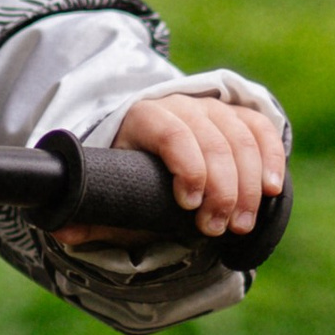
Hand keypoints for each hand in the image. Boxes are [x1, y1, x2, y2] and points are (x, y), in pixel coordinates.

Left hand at [56, 95, 285, 244]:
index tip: (189, 204)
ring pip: (240, 137)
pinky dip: (271, 158)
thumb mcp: (109, 195)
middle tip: (218, 228)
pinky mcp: (238, 116)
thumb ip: (90, 214)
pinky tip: (272, 190)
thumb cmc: (128, 178)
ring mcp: (212, 108)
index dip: (187, 166)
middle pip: (212, 138)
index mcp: (142, 118)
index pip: (171, 132)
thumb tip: (61, 230)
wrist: (148, 150)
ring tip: (241, 224)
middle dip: (222, 188)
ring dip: (248, 184)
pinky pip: (261, 130)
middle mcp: (180, 105)